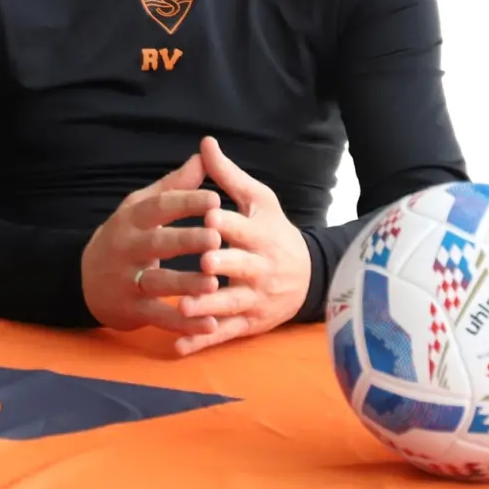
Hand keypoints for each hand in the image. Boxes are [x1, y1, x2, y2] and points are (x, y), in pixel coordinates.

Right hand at [81, 152, 225, 338]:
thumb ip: (174, 186)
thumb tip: (203, 157)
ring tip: (214, 284)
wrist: (85, 280)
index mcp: (132, 219)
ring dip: (186, 284)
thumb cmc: (126, 238)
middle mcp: (126, 248)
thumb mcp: (141, 208)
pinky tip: (209, 324)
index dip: (186, 203)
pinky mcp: (131, 310)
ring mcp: (126, 280)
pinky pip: (158, 317)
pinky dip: (183, 322)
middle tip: (216, 237)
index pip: (159, 207)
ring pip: (157, 282)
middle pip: (157, 243)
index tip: (216, 199)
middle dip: (186, 240)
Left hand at [168, 136, 311, 355]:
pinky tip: (177, 346)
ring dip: (207, 308)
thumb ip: (229, 176)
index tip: (209, 215)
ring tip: (182, 308)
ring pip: (230, 305)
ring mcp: (255, 300)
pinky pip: (223, 334)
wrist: (310, 277)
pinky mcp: (249, 323)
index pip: (244, 228)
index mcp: (261, 236)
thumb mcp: (259, 201)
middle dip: (222, 265)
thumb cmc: (275, 231)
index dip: (228, 222)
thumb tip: (205, 142)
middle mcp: (260, 269)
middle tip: (202, 263)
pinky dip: (201, 341)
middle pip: (241, 268)